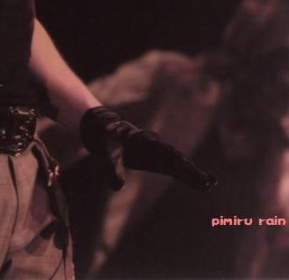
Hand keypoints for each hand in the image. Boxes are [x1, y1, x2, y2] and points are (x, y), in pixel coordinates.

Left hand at [80, 106, 216, 191]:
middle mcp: (155, 145)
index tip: (185, 166)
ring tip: (210, 184)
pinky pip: (177, 168)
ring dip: (193, 173)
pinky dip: (189, 175)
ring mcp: (159, 152)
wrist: (107, 129)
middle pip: (176, 158)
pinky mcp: (159, 159)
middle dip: (191, 170)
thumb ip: (112, 168)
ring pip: (179, 163)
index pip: (161, 152)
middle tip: (208, 182)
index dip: (174, 160)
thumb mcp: (106, 152)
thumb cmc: (106, 138)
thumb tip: (118, 187)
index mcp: (143, 140)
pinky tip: (204, 184)